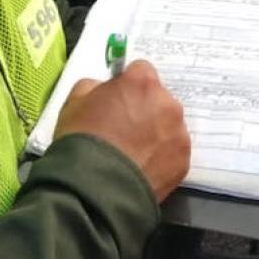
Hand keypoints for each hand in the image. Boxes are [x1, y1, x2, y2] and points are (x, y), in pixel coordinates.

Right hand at [54, 60, 189, 201]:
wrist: (95, 187)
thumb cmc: (81, 138)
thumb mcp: (74, 102)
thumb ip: (94, 87)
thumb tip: (104, 89)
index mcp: (142, 83)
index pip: (141, 70)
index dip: (128, 84)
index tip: (118, 99)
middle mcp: (168, 103)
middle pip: (159, 98)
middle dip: (145, 108)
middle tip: (125, 129)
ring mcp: (179, 134)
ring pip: (169, 126)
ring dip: (156, 133)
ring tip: (134, 153)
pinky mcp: (184, 162)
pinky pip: (173, 152)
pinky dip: (161, 157)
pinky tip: (142, 168)